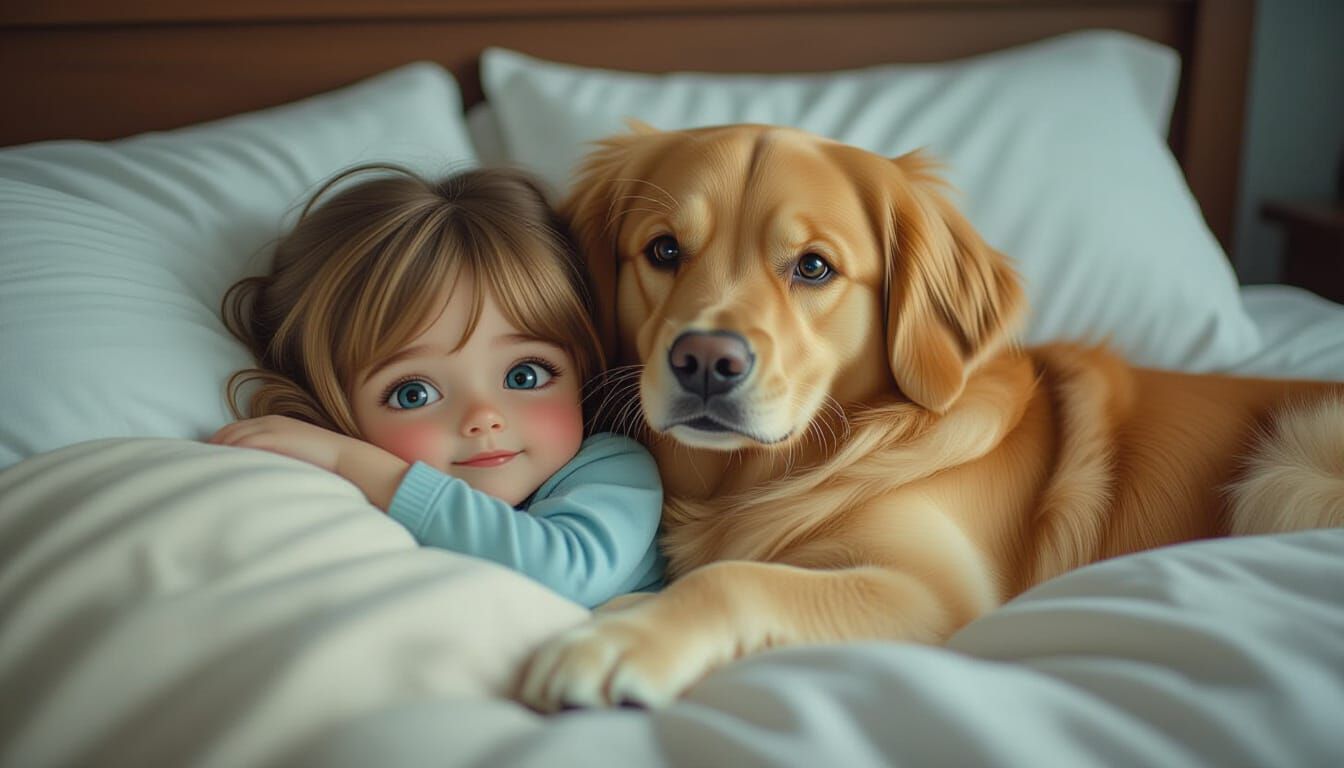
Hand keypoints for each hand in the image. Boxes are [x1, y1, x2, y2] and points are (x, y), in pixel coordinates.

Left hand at [209, 414, 353, 472]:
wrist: (346, 458)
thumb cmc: (324, 463)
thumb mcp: (296, 455)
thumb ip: (277, 458)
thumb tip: (261, 474)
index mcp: (274, 423)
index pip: (236, 429)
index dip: (219, 443)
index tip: (207, 460)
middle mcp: (270, 421)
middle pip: (229, 430)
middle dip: (211, 446)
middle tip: (193, 465)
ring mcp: (272, 427)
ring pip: (232, 435)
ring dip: (215, 451)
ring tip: (200, 468)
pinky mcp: (275, 437)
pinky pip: (243, 443)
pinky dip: (228, 453)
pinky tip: (218, 466)